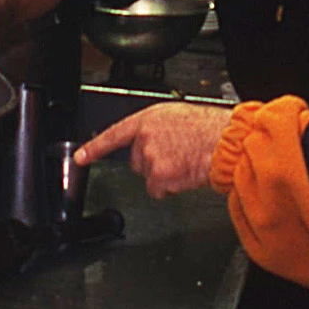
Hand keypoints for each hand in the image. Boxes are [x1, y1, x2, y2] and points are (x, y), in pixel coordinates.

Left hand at [74, 103, 233, 199]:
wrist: (227, 142)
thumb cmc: (213, 129)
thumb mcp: (180, 118)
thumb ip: (160, 128)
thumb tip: (156, 140)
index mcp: (149, 118)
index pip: (114, 134)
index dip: (95, 147)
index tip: (80, 157)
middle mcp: (145, 136)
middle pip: (136, 160)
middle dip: (152, 163)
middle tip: (176, 157)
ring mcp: (150, 157)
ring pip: (149, 176)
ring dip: (165, 175)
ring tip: (186, 163)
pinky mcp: (158, 176)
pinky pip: (157, 190)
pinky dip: (170, 187)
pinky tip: (185, 174)